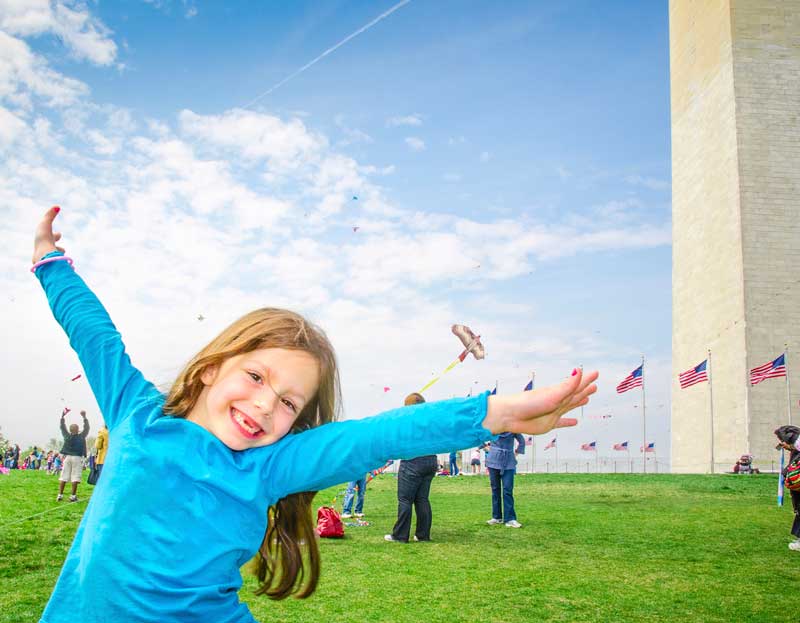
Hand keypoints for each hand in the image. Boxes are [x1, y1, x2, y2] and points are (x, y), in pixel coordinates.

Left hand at [33, 206, 64, 263]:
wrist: (43, 255)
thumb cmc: (43, 239)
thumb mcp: (46, 224)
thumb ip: (50, 215)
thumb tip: (57, 206)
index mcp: (44, 242)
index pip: (51, 238)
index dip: (55, 235)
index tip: (59, 234)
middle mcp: (45, 251)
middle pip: (53, 249)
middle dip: (58, 248)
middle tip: (62, 250)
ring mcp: (49, 260)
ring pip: (57, 259)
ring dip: (61, 259)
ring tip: (67, 262)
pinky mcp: (54, 268)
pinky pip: (61, 268)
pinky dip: (66, 268)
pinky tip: (70, 269)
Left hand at [483, 368, 597, 434]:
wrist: (510, 416)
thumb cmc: (529, 403)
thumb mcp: (552, 394)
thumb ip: (568, 385)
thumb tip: (579, 370)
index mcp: (559, 393)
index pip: (577, 385)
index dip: (587, 379)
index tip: (596, 373)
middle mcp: (557, 401)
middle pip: (574, 394)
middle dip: (584, 389)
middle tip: (594, 385)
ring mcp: (553, 412)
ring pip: (569, 406)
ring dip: (578, 402)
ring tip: (587, 399)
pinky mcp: (548, 424)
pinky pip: (561, 423)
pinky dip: (568, 422)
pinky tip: (574, 422)